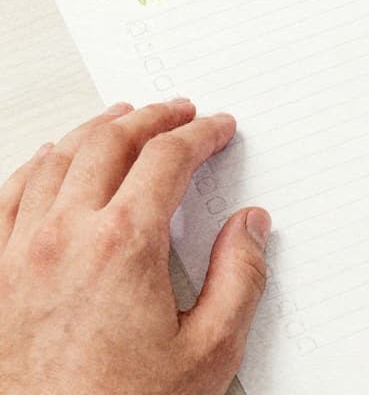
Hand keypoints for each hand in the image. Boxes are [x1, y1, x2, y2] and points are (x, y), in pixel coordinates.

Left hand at [0, 99, 268, 394]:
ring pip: (53, 161)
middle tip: (176, 112)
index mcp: (124, 246)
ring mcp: (18, 253)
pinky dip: (35, 166)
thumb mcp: (208, 352)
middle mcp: (64, 237)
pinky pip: (6, 197)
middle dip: (150, 118)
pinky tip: (49, 163)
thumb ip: (238, 279)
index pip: (167, 159)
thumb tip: (249, 227)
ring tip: (119, 122)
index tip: (216, 129)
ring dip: (94, 131)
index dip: (199, 133)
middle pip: (108, 144)